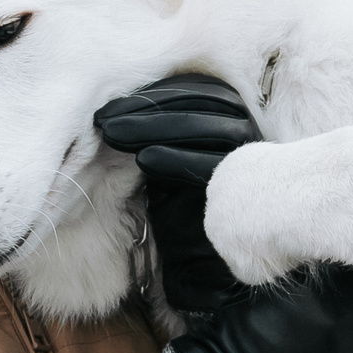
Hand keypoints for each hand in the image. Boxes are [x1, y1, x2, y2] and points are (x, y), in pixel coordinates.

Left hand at [95, 74, 261, 316]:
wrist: (206, 262)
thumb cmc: (181, 207)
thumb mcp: (164, 158)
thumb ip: (156, 129)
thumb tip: (119, 105)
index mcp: (230, 116)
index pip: (195, 90)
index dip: (151, 94)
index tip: (108, 104)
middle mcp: (246, 129)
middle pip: (197, 103)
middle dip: (145, 108)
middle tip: (103, 119)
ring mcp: (250, 155)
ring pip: (202, 126)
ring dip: (151, 127)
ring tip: (111, 133)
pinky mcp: (246, 185)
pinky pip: (209, 165)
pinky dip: (174, 158)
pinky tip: (143, 159)